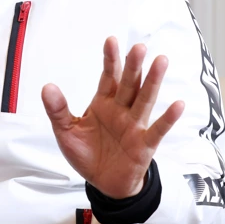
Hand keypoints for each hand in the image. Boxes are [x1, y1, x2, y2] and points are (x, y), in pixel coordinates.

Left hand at [41, 37, 183, 198]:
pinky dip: (167, 118)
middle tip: (139, 47)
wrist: (102, 183)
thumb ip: (58, 110)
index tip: (111, 40)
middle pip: (129, 84)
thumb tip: (47, 87)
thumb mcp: (66, 131)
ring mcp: (135, 126)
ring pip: (145, 100)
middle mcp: (121, 110)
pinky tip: (177, 104)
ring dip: (153, 82)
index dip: (110, 59)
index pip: (108, 77)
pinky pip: (157, 130)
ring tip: (160, 61)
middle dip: (133, 65)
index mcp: (103, 103)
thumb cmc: (87, 154)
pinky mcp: (144, 145)